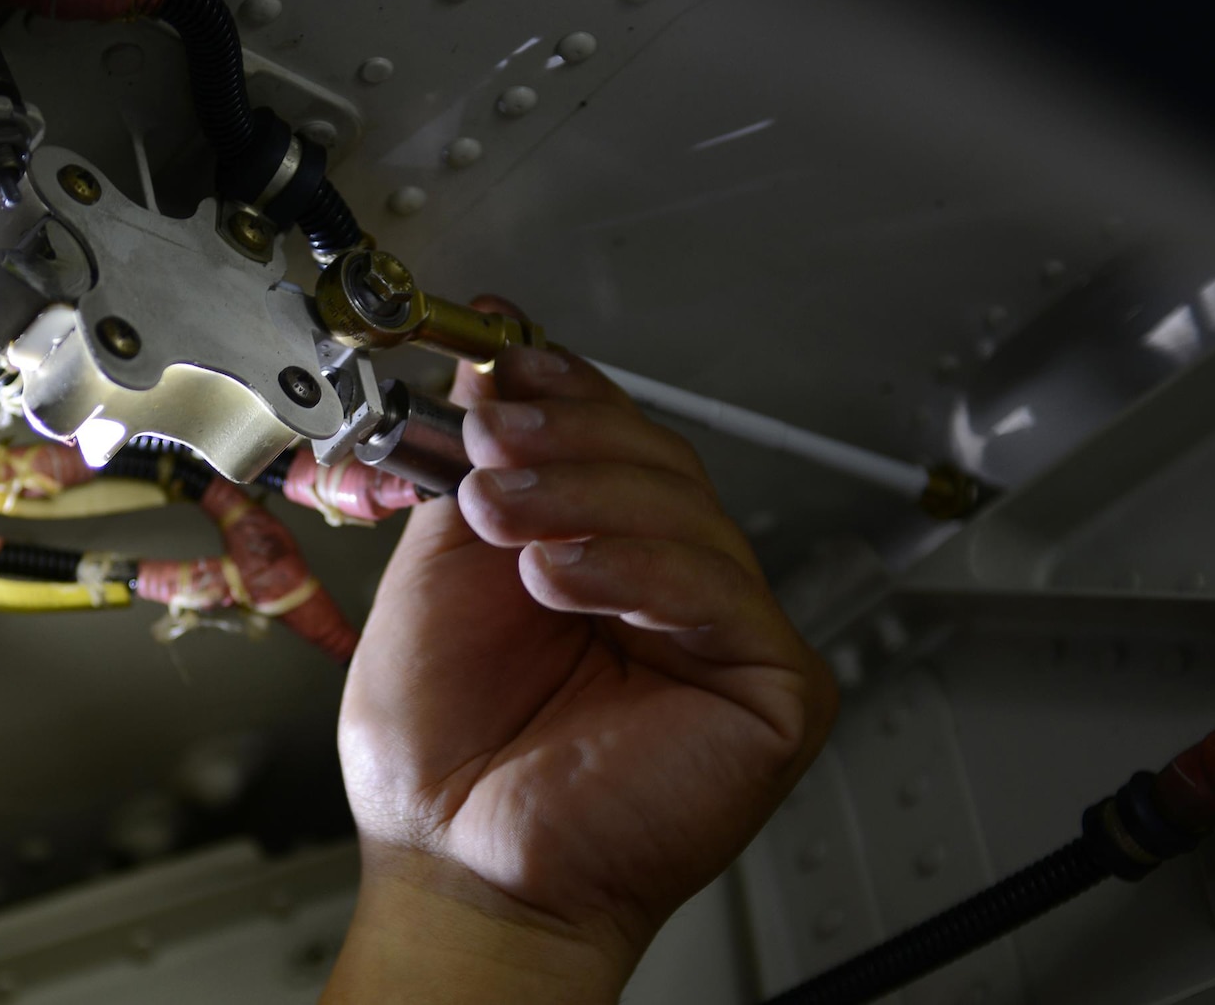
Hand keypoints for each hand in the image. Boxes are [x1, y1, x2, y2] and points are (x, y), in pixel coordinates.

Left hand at [326, 324, 835, 1002]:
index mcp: (600, 552)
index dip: (568, 388)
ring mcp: (724, 634)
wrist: (454, 860)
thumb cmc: (442, 749)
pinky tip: (560, 577)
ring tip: (501, 513)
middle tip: (490, 441)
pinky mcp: (774, 686)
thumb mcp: (440, 573)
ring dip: (584, 495)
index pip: (612, 440)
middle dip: (566, 437)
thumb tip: (492, 369)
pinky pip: (720, 592)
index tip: (506, 354)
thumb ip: (477, 473)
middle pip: (658, 460)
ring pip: (689, 511)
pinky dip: (634, 569)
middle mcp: (668, 586)